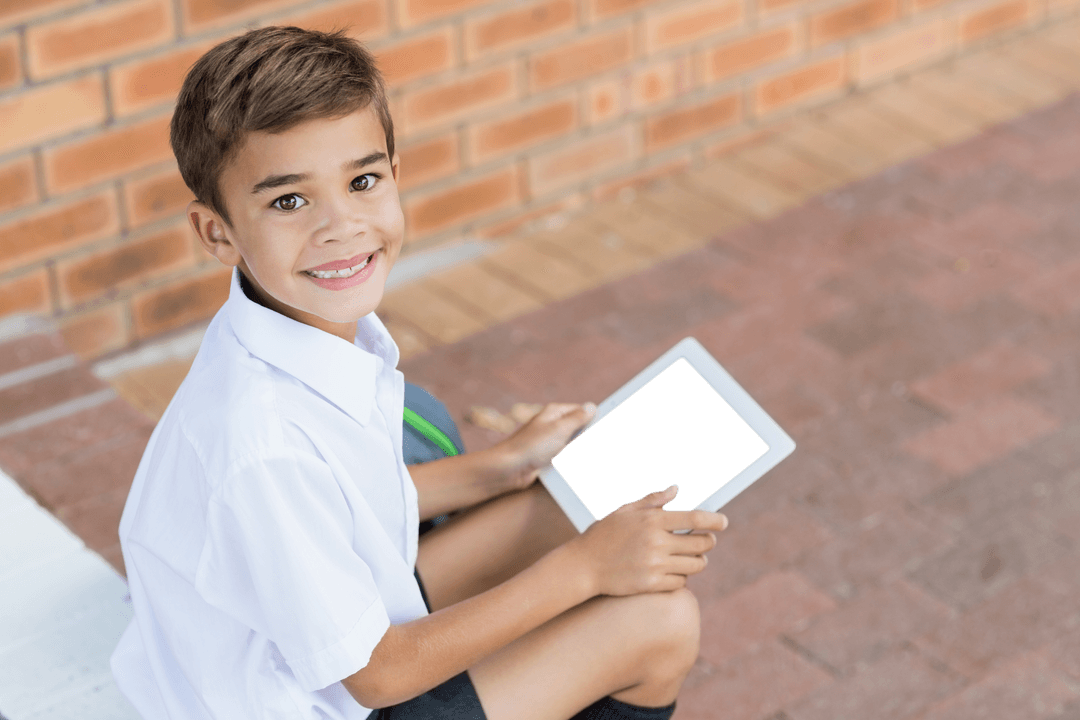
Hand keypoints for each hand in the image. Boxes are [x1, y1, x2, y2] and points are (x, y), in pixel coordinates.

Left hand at [495, 402, 596, 491]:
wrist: (510, 469)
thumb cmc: (532, 446)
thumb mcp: (559, 429)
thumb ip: (577, 418)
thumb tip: (591, 407)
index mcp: (554, 413)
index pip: (581, 411)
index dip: (595, 418)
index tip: (609, 425)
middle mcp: (552, 425)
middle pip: (578, 428)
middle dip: (589, 435)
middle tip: (605, 442)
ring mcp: (549, 441)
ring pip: (572, 444)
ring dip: (580, 449)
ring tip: (594, 455)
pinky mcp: (547, 457)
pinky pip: (565, 456)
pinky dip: (572, 460)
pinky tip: (580, 465)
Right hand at [569, 485, 727, 596]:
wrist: (583, 566)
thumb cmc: (603, 535)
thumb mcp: (624, 511)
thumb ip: (652, 500)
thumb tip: (676, 489)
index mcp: (652, 520)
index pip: (695, 518)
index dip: (714, 520)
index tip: (724, 522)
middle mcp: (656, 542)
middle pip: (702, 543)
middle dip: (708, 541)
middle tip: (705, 540)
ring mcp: (655, 565)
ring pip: (696, 564)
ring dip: (698, 560)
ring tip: (692, 557)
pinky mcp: (652, 585)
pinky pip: (681, 582)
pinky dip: (682, 577)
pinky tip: (673, 571)